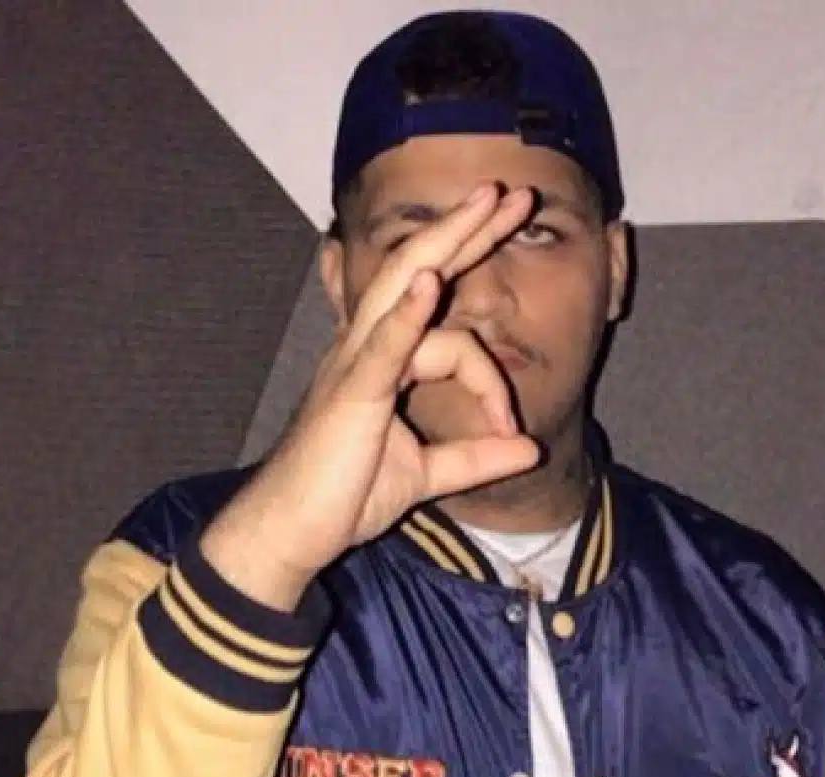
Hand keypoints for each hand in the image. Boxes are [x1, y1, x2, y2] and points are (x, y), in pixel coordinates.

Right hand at [201, 184, 540, 607]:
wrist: (293, 532)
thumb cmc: (343, 497)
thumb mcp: (425, 475)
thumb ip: (475, 459)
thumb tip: (531, 450)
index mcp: (382, 364)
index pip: (448, 335)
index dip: (490, 375)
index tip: (512, 427)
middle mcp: (365, 349)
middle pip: (416, 271)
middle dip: (465, 231)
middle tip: (509, 194)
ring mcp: (353, 364)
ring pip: (401, 286)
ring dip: (450, 242)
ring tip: (491, 203)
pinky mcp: (350, 393)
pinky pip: (382, 345)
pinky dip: (406, 313)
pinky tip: (430, 281)